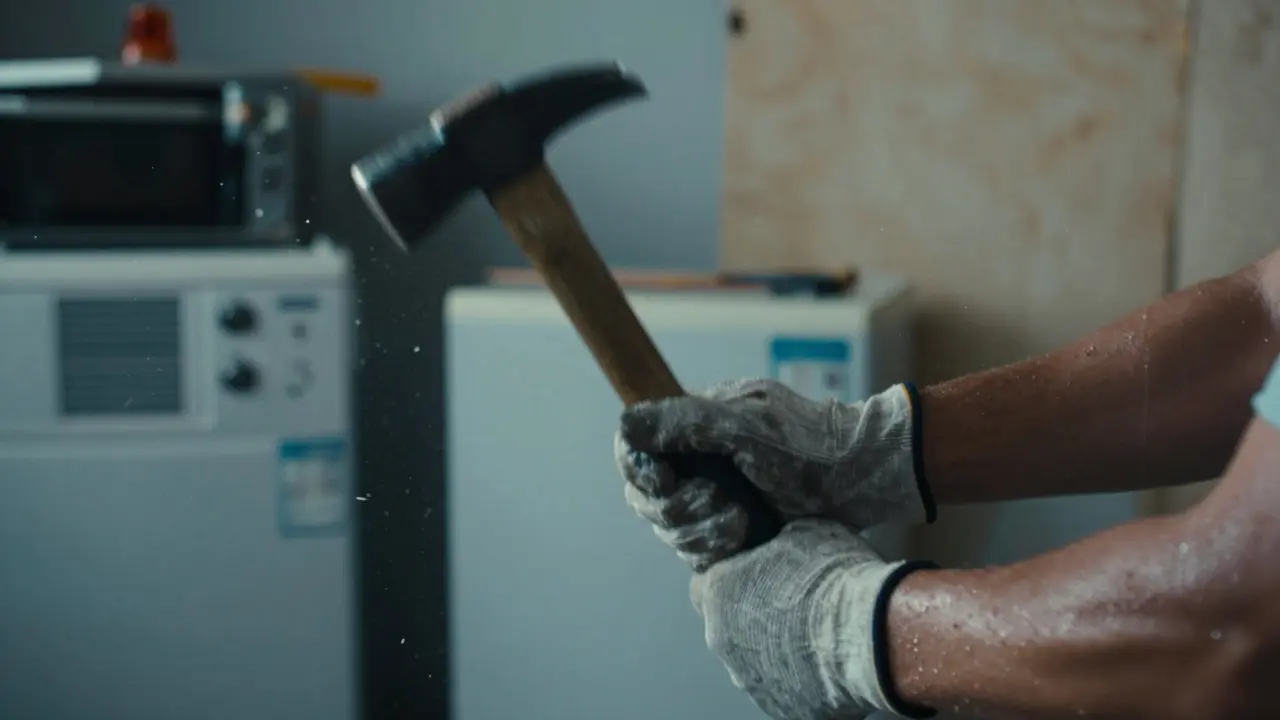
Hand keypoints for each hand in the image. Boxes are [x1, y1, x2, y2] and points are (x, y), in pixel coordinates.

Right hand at [616, 379, 931, 567]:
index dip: (638, 469)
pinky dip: (712, 548)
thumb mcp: (746, 426)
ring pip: (668, 527)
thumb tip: (625, 423)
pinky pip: (694, 549)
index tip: (664, 481)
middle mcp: (696, 459)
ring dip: (698, 530)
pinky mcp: (729, 528)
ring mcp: (712, 494)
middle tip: (717, 503)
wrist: (864, 477)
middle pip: (645, 495)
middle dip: (676, 508)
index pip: (635, 446)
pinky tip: (742, 537)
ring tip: (739, 522)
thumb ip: (684, 422)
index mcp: (694, 424)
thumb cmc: (809, 444)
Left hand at [691, 519, 933, 719]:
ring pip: (754, 663)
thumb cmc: (833, 577)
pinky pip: (786, 691)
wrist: (872, 633)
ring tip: (817, 636)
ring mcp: (750, 681)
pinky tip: (828, 664)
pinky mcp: (782, 708)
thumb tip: (784, 541)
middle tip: (794, 604)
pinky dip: (801, 680)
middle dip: (754, 616)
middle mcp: (723, 640)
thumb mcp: (804, 531)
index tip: (752, 574)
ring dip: (776, 650)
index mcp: (719, 593)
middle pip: (728, 626)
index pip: (703, 585)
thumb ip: (780, 541)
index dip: (729, 577)